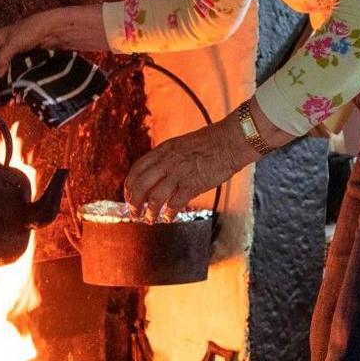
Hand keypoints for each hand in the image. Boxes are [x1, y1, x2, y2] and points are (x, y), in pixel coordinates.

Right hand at [0, 5, 107, 77]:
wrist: (52, 29)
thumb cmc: (29, 32)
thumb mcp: (11, 45)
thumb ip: (2, 59)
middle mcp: (7, 42)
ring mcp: (19, 48)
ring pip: (10, 64)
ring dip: (10, 73)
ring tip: (8, 86)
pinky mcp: (29, 54)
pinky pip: (21, 65)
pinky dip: (20, 72)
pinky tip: (20, 80)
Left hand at [124, 119, 257, 211]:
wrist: (231, 141)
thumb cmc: (211, 143)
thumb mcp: (182, 145)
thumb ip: (169, 158)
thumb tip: (160, 175)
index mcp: (163, 150)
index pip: (137, 169)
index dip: (130, 185)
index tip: (128, 195)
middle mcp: (167, 161)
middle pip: (140, 185)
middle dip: (134, 202)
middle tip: (134, 213)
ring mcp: (179, 173)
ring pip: (154, 197)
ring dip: (149, 211)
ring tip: (149, 219)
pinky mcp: (192, 184)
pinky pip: (174, 203)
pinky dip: (168, 213)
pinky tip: (168, 218)